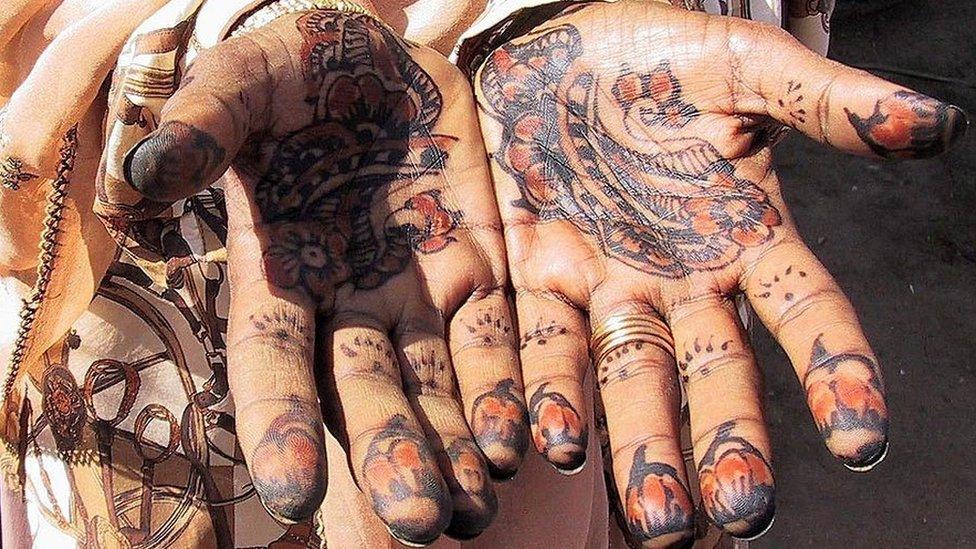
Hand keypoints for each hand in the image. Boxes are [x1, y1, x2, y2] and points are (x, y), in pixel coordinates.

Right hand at [122, 10, 526, 543]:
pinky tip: (529, 442)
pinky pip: (499, 345)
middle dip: (390, 455)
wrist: (386, 65)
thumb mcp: (250, 78)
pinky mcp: (482, 275)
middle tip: (417, 525)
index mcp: (282, 272)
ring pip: (438, 388)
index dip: (281, 424)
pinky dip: (510, 394)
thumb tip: (144, 169)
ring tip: (476, 512)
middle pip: (365, 394)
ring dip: (457, 449)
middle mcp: (349, 303)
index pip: (274, 362)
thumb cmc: (303, 70)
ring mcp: (420, 297)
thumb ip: (206, 121)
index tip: (294, 493)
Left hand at [475, 1, 965, 544]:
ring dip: (631, 444)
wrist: (548, 33)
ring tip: (647, 514)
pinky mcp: (527, 277)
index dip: (836, 369)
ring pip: (620, 377)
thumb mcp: (739, 65)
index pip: (803, 312)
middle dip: (723, 440)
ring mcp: (600, 284)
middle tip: (736, 513)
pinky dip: (533, 395)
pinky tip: (530, 444)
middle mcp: (676, 278)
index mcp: (741, 234)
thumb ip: (822, 100)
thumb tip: (937, 125)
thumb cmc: (652, 46)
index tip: (860, 438)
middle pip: (708, 371)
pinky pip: (531, 346)